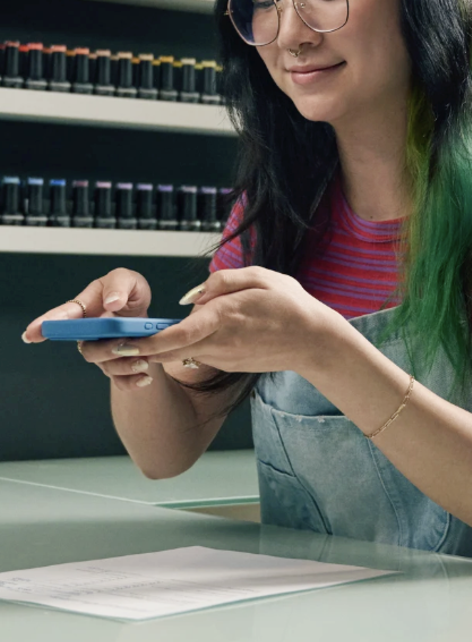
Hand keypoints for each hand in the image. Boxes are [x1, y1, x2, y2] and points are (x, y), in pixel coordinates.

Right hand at [22, 268, 153, 390]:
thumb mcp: (128, 279)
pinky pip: (120, 381)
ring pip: (104, 366)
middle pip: (87, 349)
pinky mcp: (117, 367)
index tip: (30, 334)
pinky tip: (145, 376)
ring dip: (123, 365)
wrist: (149, 318)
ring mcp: (102, 352)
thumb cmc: (130, 294)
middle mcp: (89, 335)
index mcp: (85, 310)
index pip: (61, 318)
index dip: (45, 325)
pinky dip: (132, 382)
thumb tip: (111, 302)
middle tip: (125, 344)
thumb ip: (119, 284)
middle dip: (105, 349)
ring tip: (143, 361)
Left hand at [88, 266, 340, 376]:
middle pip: (169, 350)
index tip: (122, 344)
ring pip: (181, 350)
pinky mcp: (226, 363)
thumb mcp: (260, 277)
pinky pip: (197, 351)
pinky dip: (182, 345)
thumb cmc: (289, 305)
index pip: (178, 335)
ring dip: (156, 346)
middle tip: (99, 347)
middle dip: (134, 350)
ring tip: (123, 340)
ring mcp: (222, 357)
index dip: (147, 343)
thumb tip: (190, 298)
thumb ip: (221, 283)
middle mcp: (219, 343)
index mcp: (224, 319)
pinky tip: (177, 337)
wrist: (314, 342)